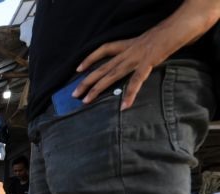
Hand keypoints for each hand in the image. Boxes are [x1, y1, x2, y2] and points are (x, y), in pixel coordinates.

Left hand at [73, 2, 219, 109]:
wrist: (180, 26)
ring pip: (112, 75)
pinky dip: (130, 93)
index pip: (103, 50)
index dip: (90, 59)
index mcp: (128, 45)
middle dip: (87, 81)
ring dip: (98, 89)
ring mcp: (136, 57)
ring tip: (86, 101)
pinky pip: (136, 81)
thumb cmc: (167, 35)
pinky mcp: (148, 62)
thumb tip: (133, 63)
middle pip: (102, 68)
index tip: (78, 69)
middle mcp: (128, 51)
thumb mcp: (146, 43)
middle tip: (74, 94)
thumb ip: (138, 52)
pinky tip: (124, 106)